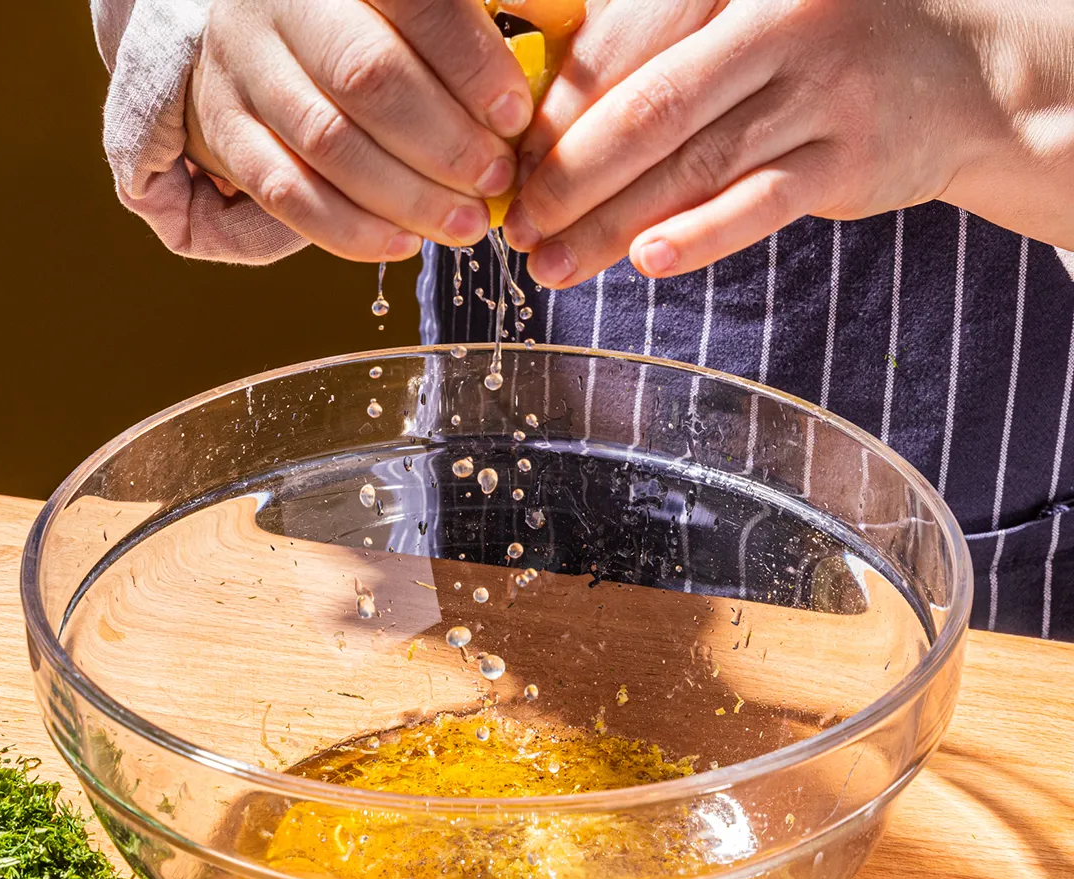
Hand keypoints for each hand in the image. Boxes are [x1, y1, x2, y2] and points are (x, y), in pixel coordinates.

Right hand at [185, 0, 535, 260]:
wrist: (254, 40)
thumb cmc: (367, 24)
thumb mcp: (421, 5)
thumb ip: (483, 13)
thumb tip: (558, 26)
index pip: (416, 1)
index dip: (471, 65)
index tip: (514, 118)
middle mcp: (284, 2)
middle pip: (369, 77)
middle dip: (445, 143)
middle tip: (495, 183)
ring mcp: (247, 68)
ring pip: (329, 143)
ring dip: (408, 197)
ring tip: (464, 226)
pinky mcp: (228, 133)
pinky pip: (288, 194)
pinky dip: (351, 230)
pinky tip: (403, 243)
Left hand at [504, 0, 1073, 285]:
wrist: (957, 71)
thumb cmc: (816, 48)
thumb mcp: (736, 20)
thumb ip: (653, 61)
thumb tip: (546, 137)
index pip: (620, 44)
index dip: (556, 114)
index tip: (510, 166)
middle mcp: (777, 14)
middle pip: (648, 107)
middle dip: (569, 177)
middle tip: (517, 226)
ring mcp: (820, 85)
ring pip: (692, 165)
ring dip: (611, 224)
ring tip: (552, 265)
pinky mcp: (848, 156)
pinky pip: (756, 204)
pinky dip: (697, 235)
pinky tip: (644, 261)